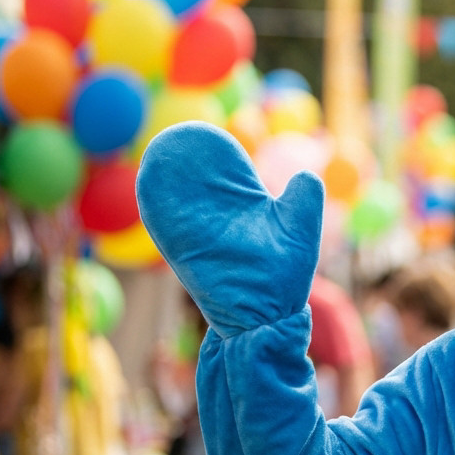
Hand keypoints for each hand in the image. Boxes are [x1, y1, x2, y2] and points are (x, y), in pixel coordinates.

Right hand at [135, 121, 323, 337]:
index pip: (225, 180)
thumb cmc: (285, 280)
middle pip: (196, 186)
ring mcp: (199, 239)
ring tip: (158, 150)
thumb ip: (303, 201)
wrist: (267, 319)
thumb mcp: (299, 232)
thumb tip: (306, 173)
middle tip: (177, 135)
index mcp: (243, 215)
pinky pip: (166, 226)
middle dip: (185, 162)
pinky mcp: (186, 254)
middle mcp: (217, 224)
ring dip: (165, 179)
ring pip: (176, 202)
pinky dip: (155, 204)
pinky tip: (148, 180)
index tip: (208, 135)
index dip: (216, 158)